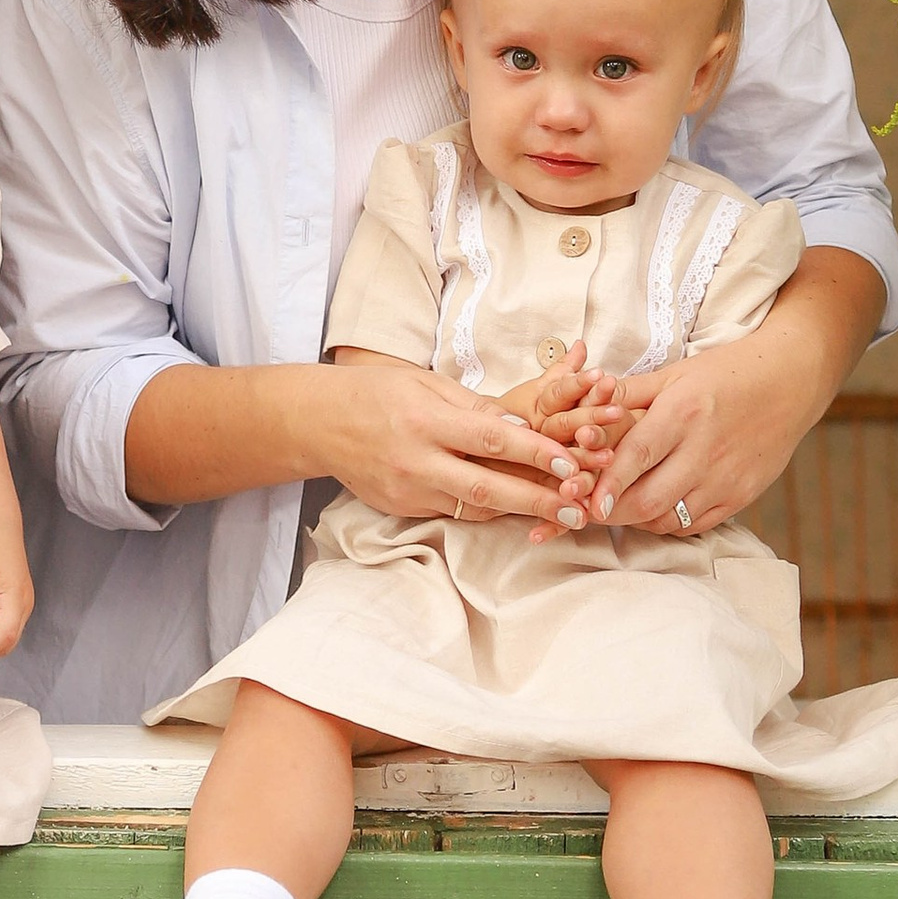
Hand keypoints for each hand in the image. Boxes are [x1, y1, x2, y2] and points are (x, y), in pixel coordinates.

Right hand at [318, 360, 581, 525]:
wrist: (318, 423)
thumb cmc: (377, 393)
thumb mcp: (425, 384)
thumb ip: (474, 408)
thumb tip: (523, 427)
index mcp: (425, 421)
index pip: (491, 439)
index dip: (535, 453)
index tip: (573, 462)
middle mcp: (416, 461)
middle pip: (487, 487)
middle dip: (537, 499)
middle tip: (579, 507)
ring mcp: (408, 491)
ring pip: (475, 508)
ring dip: (520, 512)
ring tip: (560, 514)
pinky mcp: (402, 509)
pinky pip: (454, 512)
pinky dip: (488, 512)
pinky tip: (517, 511)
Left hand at [590, 305, 849, 538]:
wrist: (790, 381)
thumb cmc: (726, 373)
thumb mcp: (675, 373)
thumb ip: (628, 393)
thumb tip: (581, 404)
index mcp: (684, 413)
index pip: (637, 457)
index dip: (608, 484)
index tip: (587, 502)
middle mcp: (705, 451)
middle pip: (650, 500)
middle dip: (614, 511)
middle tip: (592, 509)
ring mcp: (726, 478)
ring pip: (670, 518)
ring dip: (639, 518)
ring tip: (621, 506)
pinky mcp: (742, 496)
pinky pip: (695, 524)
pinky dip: (668, 522)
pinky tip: (656, 508)